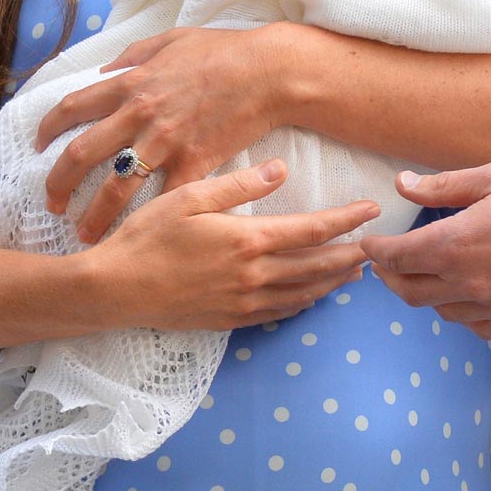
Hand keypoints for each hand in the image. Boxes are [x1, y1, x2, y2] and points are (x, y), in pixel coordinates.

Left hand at [37, 22, 308, 242]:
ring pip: (114, 187)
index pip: (72, 108)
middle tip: (50, 203)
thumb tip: (106, 70)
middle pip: (81, 154)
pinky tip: (140, 235)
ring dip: (93, 214)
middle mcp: (140, 114)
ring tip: (83, 234)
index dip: (48, 129)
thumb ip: (135, 54)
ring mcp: (165, 142)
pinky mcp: (194, 163)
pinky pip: (163, 198)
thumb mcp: (173, 39)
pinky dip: (149, 219)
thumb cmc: (224, 51)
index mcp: (131, 83)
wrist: (269, 71)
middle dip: (58, 183)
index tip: (39, 146)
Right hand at [86, 159, 377, 331]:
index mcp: (248, 240)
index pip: (313, 230)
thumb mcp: (190, 196)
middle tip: (376, 246)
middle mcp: (253, 275)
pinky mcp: (229, 321)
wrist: (113, 290)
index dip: (347, 221)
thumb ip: (239, 184)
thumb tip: (282, 169)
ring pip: (303, 294)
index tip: (372, 210)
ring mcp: (242, 303)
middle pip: (318, 267)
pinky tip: (310, 297)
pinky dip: (303, 304)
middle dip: (350, 256)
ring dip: (332, 282)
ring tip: (354, 271)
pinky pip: (278, 314)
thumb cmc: (147, 236)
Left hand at [359, 162, 490, 337]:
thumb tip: (402, 184)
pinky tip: (469, 293)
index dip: (377, 251)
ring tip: (432, 272)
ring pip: (442, 311)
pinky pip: (476, 326)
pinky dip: (463, 312)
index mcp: (459, 244)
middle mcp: (471, 283)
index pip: (398, 257)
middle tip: (386, 264)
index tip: (369, 244)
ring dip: (428, 293)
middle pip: (410, 292)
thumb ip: (444, 186)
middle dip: (390, 278)